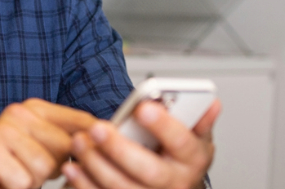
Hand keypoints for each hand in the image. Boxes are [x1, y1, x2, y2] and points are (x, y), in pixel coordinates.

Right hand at [0, 98, 96, 188]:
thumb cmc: (2, 166)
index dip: (94, 142)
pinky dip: (14, 188)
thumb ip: (65, 142)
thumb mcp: (37, 148)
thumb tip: (103, 143)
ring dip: (32, 181)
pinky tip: (0, 181)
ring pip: (45, 166)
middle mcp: (19, 113)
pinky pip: (23, 180)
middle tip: (28, 170)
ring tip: (13, 175)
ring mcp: (3, 130)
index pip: (81, 120)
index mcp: (35, 109)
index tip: (97, 156)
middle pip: (67, 147)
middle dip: (54, 169)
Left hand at [61, 99, 220, 188]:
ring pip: (122, 188)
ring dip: (96, 166)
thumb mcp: (195, 137)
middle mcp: (175, 183)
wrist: (176, 188)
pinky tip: (73, 168)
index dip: (164, 125)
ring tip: (80, 142)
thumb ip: (199, 119)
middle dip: (120, 149)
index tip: (143, 108)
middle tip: (98, 129)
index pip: (182, 142)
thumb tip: (211, 103)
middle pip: (149, 171)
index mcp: (193, 160)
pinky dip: (85, 185)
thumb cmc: (181, 158)